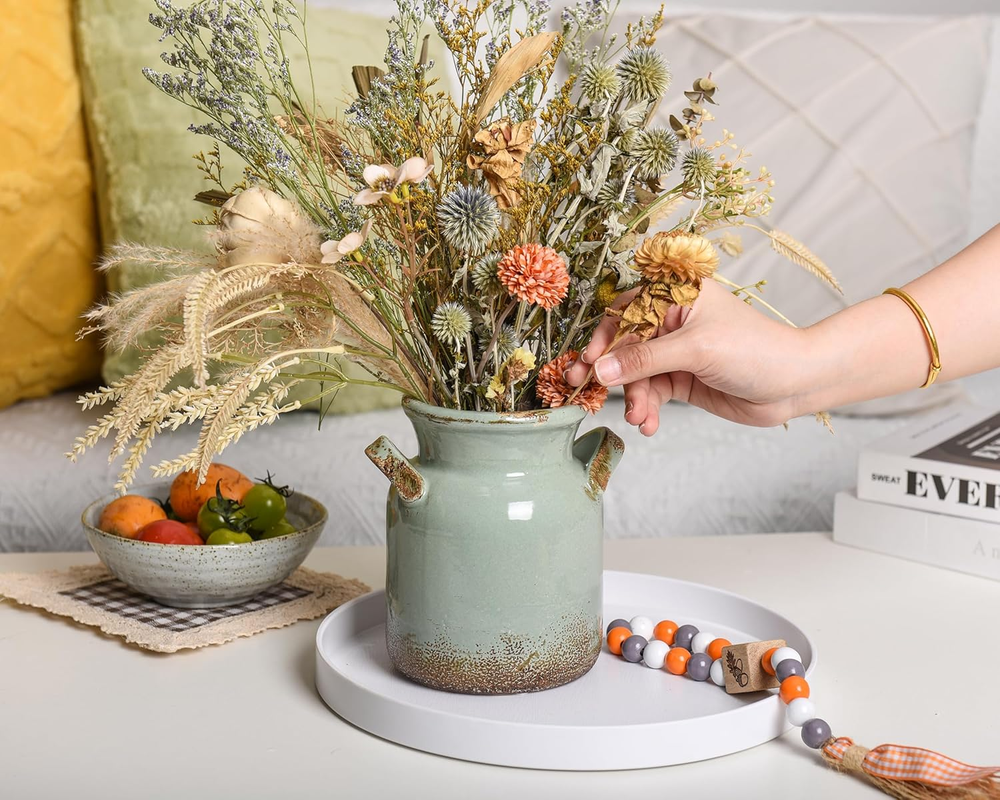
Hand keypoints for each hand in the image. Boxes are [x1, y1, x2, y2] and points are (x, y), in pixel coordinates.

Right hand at [565, 279, 810, 434]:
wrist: (794, 384)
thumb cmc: (755, 350)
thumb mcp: (696, 349)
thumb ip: (646, 358)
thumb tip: (601, 369)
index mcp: (676, 296)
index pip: (626, 312)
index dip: (604, 337)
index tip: (589, 362)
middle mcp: (673, 321)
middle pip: (626, 346)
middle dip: (610, 373)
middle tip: (584, 391)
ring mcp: (676, 352)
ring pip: (637, 375)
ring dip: (633, 398)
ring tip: (640, 418)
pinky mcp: (682, 379)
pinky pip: (651, 393)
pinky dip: (647, 409)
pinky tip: (649, 424)